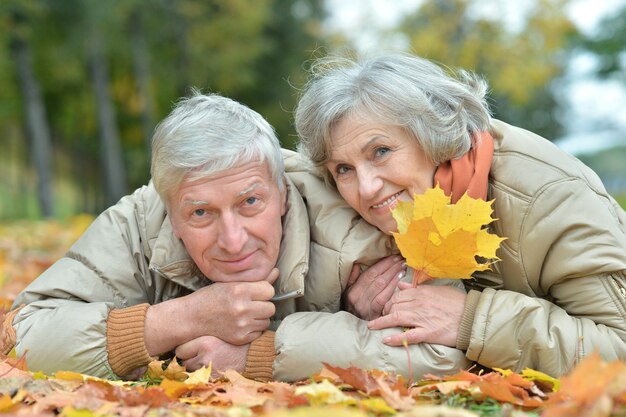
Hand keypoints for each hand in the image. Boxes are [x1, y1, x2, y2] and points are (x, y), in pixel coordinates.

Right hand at [145, 268, 278, 355]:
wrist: (192, 318)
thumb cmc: (212, 297)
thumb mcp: (230, 283)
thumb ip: (255, 279)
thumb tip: (276, 272)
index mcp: (239, 290)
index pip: (269, 290)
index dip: (263, 291)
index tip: (255, 292)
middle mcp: (242, 308)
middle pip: (271, 307)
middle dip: (263, 305)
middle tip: (251, 303)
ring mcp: (241, 325)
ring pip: (266, 320)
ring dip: (260, 317)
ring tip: (246, 313)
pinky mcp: (240, 338)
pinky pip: (259, 332)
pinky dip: (253, 328)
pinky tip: (242, 323)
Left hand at [175, 336, 248, 374]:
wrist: (252, 356)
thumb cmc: (235, 342)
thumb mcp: (218, 333)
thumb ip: (201, 336)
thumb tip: (183, 338)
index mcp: (205, 343)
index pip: (180, 350)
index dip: (185, 350)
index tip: (190, 348)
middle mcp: (205, 357)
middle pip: (183, 362)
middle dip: (189, 359)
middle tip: (199, 355)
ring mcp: (208, 371)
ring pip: (189, 372)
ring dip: (194, 368)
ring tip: (207, 361)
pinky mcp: (212, 380)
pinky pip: (198, 379)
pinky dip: (201, 376)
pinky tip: (211, 369)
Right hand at [343, 256, 406, 319]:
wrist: (352, 331)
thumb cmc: (352, 309)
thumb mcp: (347, 294)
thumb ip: (351, 279)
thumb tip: (357, 265)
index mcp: (352, 291)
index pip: (369, 274)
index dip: (382, 264)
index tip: (392, 257)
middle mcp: (358, 298)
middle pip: (377, 279)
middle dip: (390, 267)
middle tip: (401, 259)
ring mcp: (366, 307)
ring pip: (381, 286)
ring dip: (394, 275)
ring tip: (403, 267)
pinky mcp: (375, 314)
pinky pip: (385, 298)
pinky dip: (393, 287)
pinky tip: (400, 279)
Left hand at [367, 282, 465, 346]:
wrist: (473, 317)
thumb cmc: (458, 303)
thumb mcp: (439, 289)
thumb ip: (419, 287)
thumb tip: (401, 284)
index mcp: (422, 293)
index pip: (399, 295)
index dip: (390, 301)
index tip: (387, 307)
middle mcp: (420, 304)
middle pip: (394, 306)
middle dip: (385, 311)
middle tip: (380, 318)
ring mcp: (423, 319)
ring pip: (397, 318)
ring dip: (382, 323)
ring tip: (372, 326)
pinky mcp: (428, 333)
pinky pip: (408, 336)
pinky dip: (396, 338)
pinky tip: (385, 340)